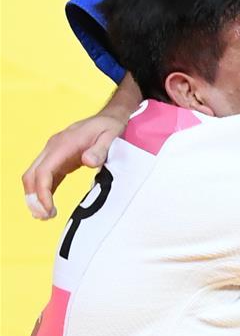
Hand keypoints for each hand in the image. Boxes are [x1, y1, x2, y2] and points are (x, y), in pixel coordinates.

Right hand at [22, 74, 139, 219]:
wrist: (109, 118)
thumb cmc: (110, 127)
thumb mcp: (111, 136)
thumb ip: (100, 149)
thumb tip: (88, 161)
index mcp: (63, 144)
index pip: (43, 171)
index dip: (42, 192)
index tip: (48, 209)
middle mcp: (53, 148)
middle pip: (32, 175)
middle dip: (34, 197)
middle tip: (45, 217)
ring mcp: (54, 153)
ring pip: (34, 177)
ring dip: (36, 196)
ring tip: (46, 215)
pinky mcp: (58, 159)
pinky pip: (45, 177)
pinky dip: (44, 191)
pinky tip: (49, 206)